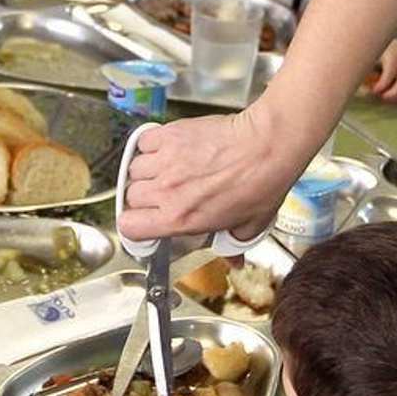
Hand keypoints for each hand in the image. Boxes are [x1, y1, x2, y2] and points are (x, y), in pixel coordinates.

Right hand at [117, 109, 303, 244]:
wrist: (267, 146)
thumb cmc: (261, 183)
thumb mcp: (248, 227)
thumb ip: (233, 246)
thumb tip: (233, 259)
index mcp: (179, 218)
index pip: (129, 227)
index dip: (133, 225)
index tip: (142, 222)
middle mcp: (167, 191)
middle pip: (130, 196)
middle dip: (143, 198)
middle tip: (163, 195)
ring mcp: (166, 161)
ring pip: (134, 169)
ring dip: (146, 172)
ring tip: (166, 171)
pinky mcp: (171, 136)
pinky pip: (144, 142)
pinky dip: (150, 146)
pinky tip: (166, 150)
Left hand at [370, 39, 396, 103]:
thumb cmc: (379, 54)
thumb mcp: (371, 56)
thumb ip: (364, 70)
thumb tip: (353, 84)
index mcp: (391, 52)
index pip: (391, 68)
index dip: (383, 83)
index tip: (374, 91)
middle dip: (394, 93)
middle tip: (382, 97)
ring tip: (387, 99)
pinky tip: (395, 98)